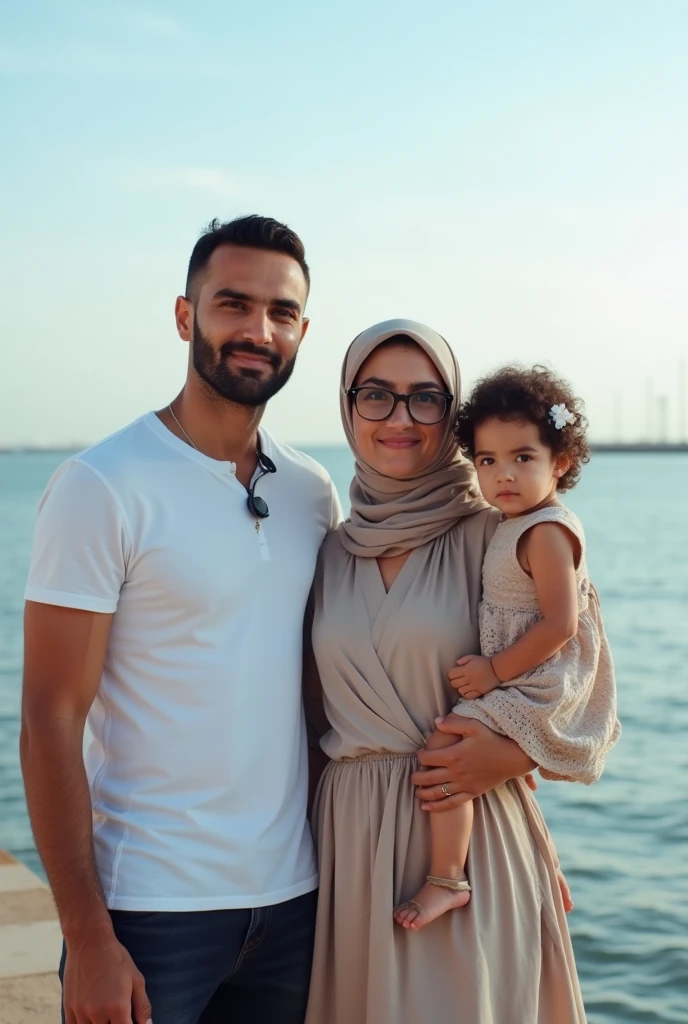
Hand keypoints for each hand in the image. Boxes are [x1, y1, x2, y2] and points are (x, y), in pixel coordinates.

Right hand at [63, 926, 151, 1023]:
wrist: (89, 941)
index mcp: (118, 1006)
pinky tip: (92, 1019)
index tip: (131, 1021)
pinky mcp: (68, 1008)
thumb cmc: (116, 958)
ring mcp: (81, 1012)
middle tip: (119, 1016)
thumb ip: (142, 1005)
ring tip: (106, 1016)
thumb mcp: (136, 978)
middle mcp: (98, 1013)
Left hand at [411, 715, 536, 810]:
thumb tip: (436, 721)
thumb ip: (453, 723)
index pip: (428, 758)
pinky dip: (436, 807)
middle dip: (416, 778)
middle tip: (412, 777)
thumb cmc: (492, 739)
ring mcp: (463, 784)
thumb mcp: (473, 725)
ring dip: (423, 793)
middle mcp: (456, 772)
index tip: (419, 754)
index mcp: (453, 755)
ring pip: (437, 792)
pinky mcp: (472, 793)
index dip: (420, 756)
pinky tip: (426, 808)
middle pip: (428, 777)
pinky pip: (451, 803)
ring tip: (416, 792)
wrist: (512, 758)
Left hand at [448, 654, 499, 699]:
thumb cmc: (485, 662)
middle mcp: (468, 678)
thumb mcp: (473, 657)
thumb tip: (456, 663)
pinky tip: (468, 690)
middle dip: (454, 681)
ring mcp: (474, 686)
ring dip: (460, 688)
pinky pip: (468, 696)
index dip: (451, 674)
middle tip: (458, 679)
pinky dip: (466, 694)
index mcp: (466, 669)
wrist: (497, 670)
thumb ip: (464, 659)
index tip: (454, 673)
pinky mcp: (479, 692)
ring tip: (464, 685)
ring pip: (460, 691)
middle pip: (454, 683)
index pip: (451, 674)